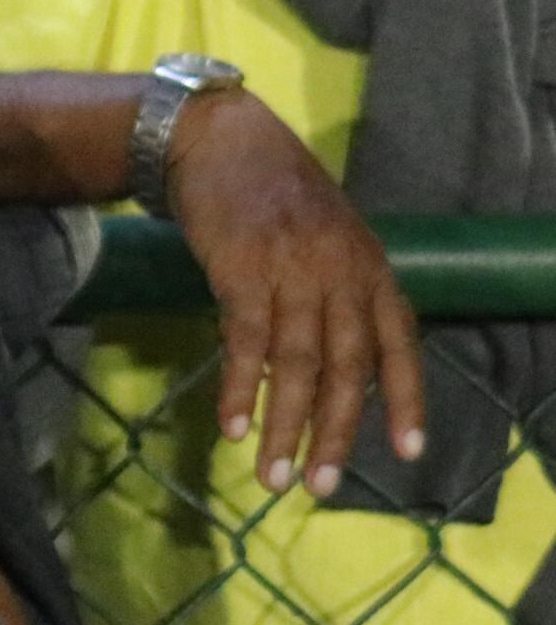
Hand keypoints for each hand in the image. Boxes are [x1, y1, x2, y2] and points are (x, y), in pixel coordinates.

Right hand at [167, 88, 425, 496]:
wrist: (218, 137)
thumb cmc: (269, 189)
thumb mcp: (325, 234)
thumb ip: (332, 290)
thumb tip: (318, 364)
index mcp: (368, 265)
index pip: (399, 344)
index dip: (404, 401)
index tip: (406, 454)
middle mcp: (340, 271)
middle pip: (347, 366)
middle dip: (334, 432)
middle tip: (318, 487)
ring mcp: (293, 270)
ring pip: (297, 365)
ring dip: (285, 426)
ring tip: (273, 477)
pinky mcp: (242, 270)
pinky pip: (247, 343)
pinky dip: (239, 390)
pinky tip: (232, 426)